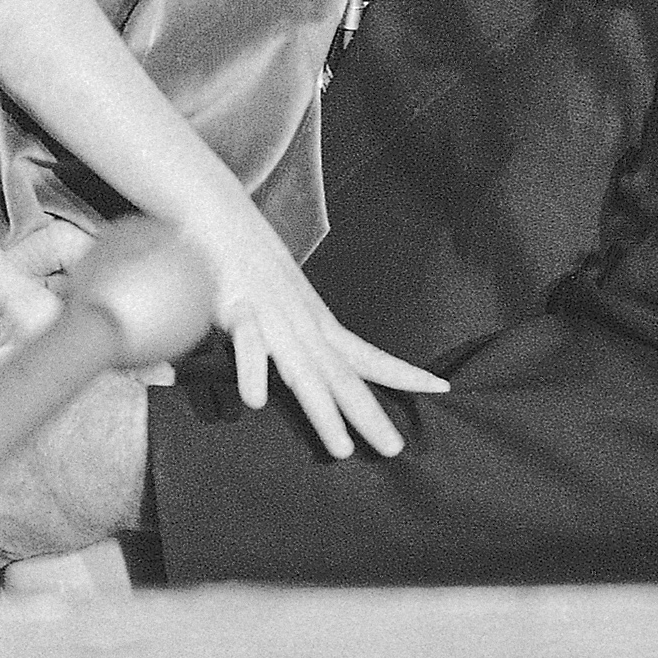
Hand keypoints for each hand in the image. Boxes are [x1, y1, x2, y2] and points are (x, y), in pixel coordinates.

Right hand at [179, 196, 446, 460]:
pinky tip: (256, 401)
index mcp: (315, 321)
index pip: (367, 354)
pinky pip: (245, 343)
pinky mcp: (234, 306)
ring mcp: (271, 314)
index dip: (403, 373)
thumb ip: (288, 338)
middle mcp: (301, 321)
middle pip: (341, 376)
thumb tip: (300, 369)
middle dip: (367, 414)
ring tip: (340, 448)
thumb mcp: (278, 298)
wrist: (215, 206)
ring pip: (302, 368)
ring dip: (322, 409)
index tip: (442, 389)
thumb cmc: (245, 256)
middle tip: (394, 450)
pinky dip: (251, 370)